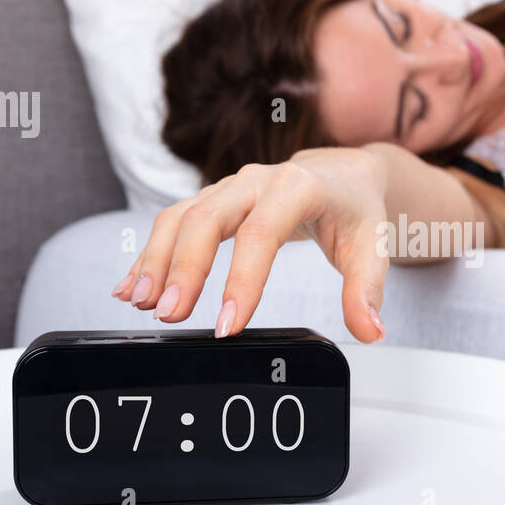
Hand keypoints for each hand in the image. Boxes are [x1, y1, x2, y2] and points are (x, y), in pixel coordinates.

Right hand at [111, 147, 390, 342]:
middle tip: (170, 314)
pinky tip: (132, 287)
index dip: (241, 280)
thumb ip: (366, 290)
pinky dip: (150, 254)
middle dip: (184, 268)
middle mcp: (256, 181)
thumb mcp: (373, 247)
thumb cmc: (355, 209)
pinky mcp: (212, 201)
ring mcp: (229, 188)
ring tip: (140, 303)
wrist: (342, 174)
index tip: (226, 324)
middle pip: (207, 219)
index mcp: (297, 187)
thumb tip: (369, 330)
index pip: (262, 234)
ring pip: (180, 217)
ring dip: (156, 260)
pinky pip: (173, 222)